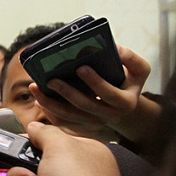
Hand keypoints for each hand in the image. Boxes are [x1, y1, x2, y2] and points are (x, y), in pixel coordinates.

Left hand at [31, 45, 151, 139]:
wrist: (125, 103)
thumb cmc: (128, 81)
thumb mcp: (138, 69)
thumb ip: (130, 58)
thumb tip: (114, 48)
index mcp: (126, 103)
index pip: (109, 94)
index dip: (95, 82)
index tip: (80, 68)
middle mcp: (111, 116)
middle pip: (86, 106)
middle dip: (66, 92)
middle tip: (50, 79)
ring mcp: (96, 124)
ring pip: (71, 117)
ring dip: (51, 104)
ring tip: (37, 88)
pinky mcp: (83, 127)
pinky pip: (64, 123)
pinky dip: (50, 113)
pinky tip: (39, 100)